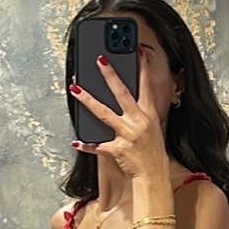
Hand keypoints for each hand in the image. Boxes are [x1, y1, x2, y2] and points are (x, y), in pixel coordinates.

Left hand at [70, 55, 167, 180]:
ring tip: (75, 88)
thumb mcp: (152, 129)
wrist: (154, 176)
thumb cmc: (152, 153)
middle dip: (110, 75)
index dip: (142, 68)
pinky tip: (77, 141)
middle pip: (121, 93)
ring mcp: (128, 135)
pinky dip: (87, 145)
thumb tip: (126, 100)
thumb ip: (141, 113)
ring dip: (87, 100)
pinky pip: (98, 146)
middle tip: (99, 60)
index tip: (138, 52)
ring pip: (103, 113)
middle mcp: (138, 122)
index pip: (145, 87)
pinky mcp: (118, 149)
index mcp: (149, 115)